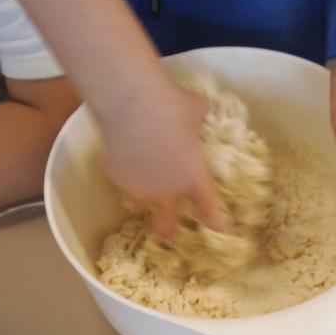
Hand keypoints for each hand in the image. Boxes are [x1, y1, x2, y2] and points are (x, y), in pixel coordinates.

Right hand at [99, 84, 224, 238]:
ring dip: (143, 201)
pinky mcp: (116, 176)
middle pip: (166, 225)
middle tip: (166, 234)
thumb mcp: (195, 110)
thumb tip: (201, 111)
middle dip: (167, 231)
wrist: (129, 100)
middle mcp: (166, 190)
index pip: (208, 210)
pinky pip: (123, 182)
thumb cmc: (171, 103)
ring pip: (139, 205)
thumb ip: (199, 118)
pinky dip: (126, 174)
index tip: (220, 230)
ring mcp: (138, 186)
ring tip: (143, 189)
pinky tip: (126, 155)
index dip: (216, 223)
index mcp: (193, 178)